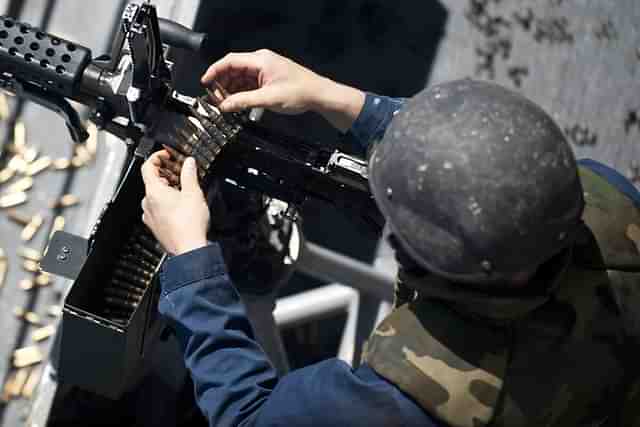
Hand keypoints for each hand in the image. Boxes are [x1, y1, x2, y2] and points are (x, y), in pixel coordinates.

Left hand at [141, 151, 209, 255]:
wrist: (189, 250)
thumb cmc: (189, 225)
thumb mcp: (194, 193)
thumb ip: (190, 174)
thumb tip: (189, 163)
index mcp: (154, 192)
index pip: (148, 166)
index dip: (157, 157)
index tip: (167, 155)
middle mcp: (148, 203)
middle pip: (152, 181)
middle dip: (166, 173)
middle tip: (180, 171)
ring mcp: (150, 216)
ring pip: (154, 195)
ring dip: (167, 188)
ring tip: (183, 188)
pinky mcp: (155, 226)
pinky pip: (157, 208)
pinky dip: (166, 202)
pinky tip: (180, 205)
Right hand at [201, 49, 364, 131]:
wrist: (319, 96)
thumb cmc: (301, 92)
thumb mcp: (268, 99)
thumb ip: (243, 102)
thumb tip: (225, 105)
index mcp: (260, 60)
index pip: (229, 61)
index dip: (214, 72)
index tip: (204, 83)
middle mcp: (261, 62)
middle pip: (233, 69)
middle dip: (222, 84)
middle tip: (215, 99)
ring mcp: (265, 70)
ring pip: (240, 78)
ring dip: (231, 90)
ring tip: (226, 104)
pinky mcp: (269, 79)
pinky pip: (249, 83)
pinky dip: (241, 92)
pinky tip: (238, 103)